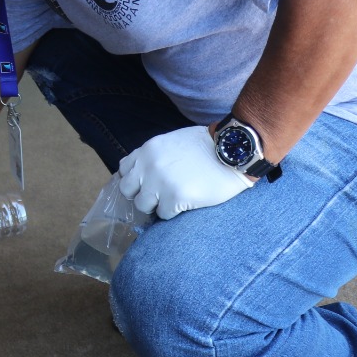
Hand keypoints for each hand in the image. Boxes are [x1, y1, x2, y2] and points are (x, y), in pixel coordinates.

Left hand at [118, 125, 253, 220]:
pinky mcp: (175, 198)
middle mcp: (148, 166)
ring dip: (155, 206)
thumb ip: (155, 155)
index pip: (123, 170)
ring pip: (142, 205)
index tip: (145, 185)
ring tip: (172, 201)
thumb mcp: (172, 142)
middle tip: (157, 197)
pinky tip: (185, 204)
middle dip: (140, 195)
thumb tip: (144, 172)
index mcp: (148, 150)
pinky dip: (172, 213)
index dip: (135, 180)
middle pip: (127, 190)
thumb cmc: (207, 146)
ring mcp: (160, 182)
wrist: (232, 151)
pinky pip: (163, 214)